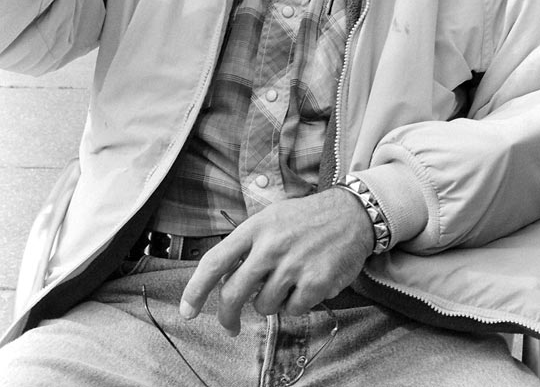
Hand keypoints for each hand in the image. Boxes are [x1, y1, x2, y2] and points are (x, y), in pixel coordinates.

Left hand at [179, 188, 373, 335]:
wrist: (352, 213)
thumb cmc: (306, 219)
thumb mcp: (271, 219)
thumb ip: (247, 247)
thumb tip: (225, 283)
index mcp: (255, 227)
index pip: (215, 261)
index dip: (196, 289)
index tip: (187, 311)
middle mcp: (271, 245)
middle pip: (233, 294)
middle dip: (227, 316)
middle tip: (230, 325)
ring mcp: (293, 264)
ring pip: (263, 306)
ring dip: (270, 304)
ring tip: (286, 284)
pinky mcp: (315, 281)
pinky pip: (292, 311)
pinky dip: (295, 304)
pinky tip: (305, 285)